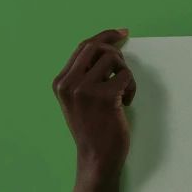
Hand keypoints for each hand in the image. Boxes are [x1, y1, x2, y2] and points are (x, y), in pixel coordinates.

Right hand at [52, 28, 134, 172]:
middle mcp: (69, 83)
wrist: (96, 158)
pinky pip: (126, 76)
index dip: (105, 36)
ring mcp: (84, 90)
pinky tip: (125, 103)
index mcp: (60, 82)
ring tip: (123, 92)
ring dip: (125, 73)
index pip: (83, 46)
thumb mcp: (78, 99)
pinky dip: (131, 88)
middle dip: (116, 52)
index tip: (122, 33)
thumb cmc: (93, 129)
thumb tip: (108, 46)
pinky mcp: (103, 97)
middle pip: (96, 46)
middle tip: (123, 71)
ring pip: (113, 59)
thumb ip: (85, 75)